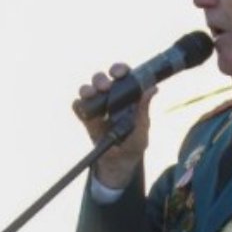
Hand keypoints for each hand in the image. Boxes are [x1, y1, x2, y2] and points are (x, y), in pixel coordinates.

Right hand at [75, 64, 153, 189]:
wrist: (121, 162)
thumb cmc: (134, 142)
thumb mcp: (142, 127)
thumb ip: (144, 109)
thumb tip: (153, 89)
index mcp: (125, 94)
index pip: (121, 75)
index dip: (119, 69)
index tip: (120, 73)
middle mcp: (109, 96)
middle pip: (101, 79)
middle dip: (101, 79)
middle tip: (105, 87)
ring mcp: (96, 107)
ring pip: (87, 90)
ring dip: (87, 89)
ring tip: (91, 94)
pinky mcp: (86, 118)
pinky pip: (78, 107)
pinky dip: (78, 105)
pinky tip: (83, 108)